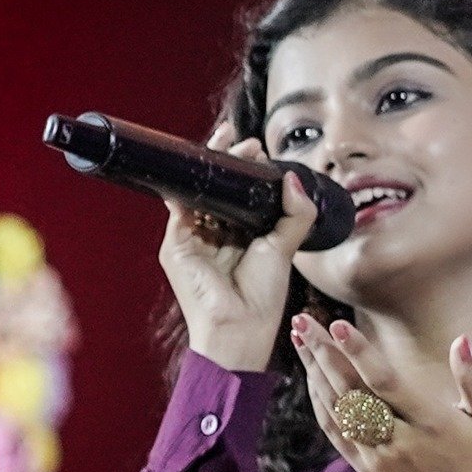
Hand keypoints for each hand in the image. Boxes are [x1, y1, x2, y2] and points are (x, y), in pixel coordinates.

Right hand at [157, 122, 318, 372]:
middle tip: (248, 143)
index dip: (247, 171)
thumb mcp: (284, 248)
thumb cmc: (261, 299)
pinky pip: (177, 202)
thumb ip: (295, 213)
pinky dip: (188, 180)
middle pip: (218, 188)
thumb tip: (293, 177)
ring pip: (198, 190)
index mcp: (238, 238)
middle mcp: (214, 236)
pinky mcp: (176, 243)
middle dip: (229, 160)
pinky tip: (205, 162)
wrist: (239, 328)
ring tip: (231, 143)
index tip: (260, 151)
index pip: (239, 195)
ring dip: (211, 165)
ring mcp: (192, 238)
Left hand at [290, 314, 471, 471]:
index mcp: (431, 423)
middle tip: (303, 320)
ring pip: (338, 410)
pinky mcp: (368, 471)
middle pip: (352, 392)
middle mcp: (400, 441)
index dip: (360, 353)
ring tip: (300, 336)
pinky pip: (336, 434)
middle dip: (324, 354)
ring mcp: (379, 458)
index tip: (338, 324)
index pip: (387, 383)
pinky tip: (311, 377)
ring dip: (315, 373)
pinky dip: (320, 404)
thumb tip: (463, 339)